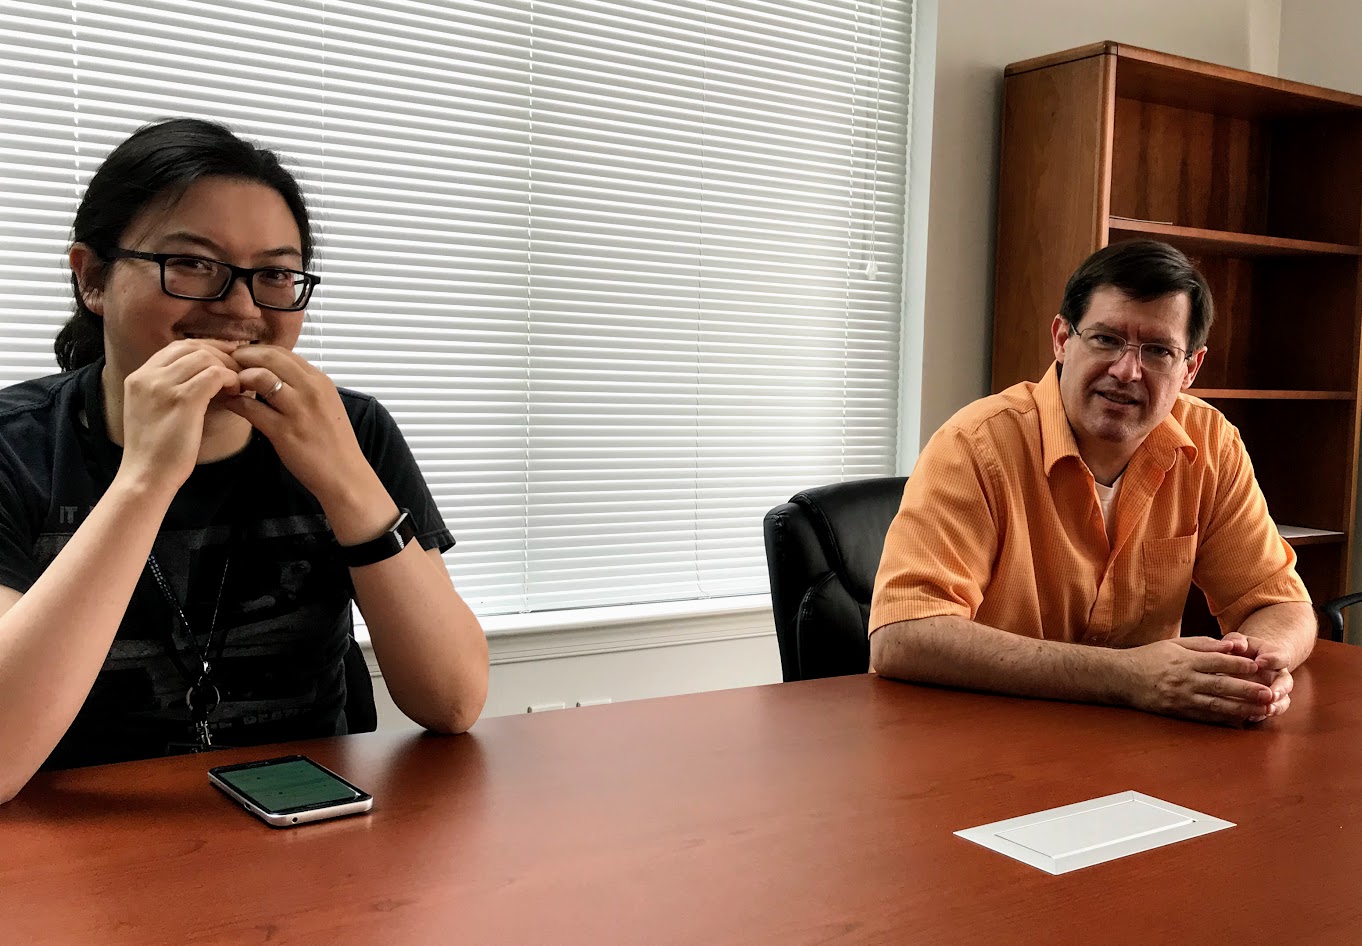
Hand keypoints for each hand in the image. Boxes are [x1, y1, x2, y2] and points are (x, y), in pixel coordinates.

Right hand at [118, 339, 242, 491]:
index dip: (205, 348)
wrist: (146, 474)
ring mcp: (163, 386)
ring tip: (236, 383)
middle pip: (191, 347)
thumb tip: (201, 373)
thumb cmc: (155, 449)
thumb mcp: (151, 409)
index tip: (224, 357)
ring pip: (204, 357)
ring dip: (227, 367)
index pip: (176, 347)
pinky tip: (235, 391)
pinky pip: (214, 374)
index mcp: (138, 377)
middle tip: (237, 367)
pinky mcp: (182, 400)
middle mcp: (147, 376)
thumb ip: (167, 388)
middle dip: (219, 353)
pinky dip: (230, 378)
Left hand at [222, 346, 388, 532]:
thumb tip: (278, 373)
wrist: (344, 474)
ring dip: (238, 377)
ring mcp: (298, 410)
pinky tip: (228, 403)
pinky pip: (251, 408)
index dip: (258, 350)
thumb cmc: (333, 441)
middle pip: (270, 357)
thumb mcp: (326, 404)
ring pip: (259, 377)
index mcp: (320, 381)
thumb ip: (305, 387)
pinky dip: (235, 402)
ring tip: (229, 384)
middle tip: (228, 363)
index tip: (243, 356)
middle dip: (244, 356)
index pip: (284, 352)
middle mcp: (311, 390)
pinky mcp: (284, 432)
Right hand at [1120, 636, 1273, 724]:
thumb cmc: (1149, 658)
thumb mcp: (1174, 644)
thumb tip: (1232, 645)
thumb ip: (1204, 645)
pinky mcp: (1178, 711)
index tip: (1258, 665)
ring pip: (1217, 704)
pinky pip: (1205, 716)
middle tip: (1270, 692)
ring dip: (1242, 708)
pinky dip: (1225, 718)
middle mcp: (1184, 680)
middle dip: (1247, 690)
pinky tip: (1241, 719)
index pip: (1217, 662)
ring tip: (1262, 709)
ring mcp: (1181, 698)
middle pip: (1221, 685)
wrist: (1121, 678)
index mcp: (1184, 660)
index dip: (1238, 664)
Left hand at [1221, 632, 1293, 721]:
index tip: (1260, 661)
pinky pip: (1268, 711)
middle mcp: (1279, 675)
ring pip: (1282, 700)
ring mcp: (1275, 690)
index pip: (1280, 657)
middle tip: (1271, 694)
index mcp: (1275, 656)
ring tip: (1267, 709)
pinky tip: (1251, 717)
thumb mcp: (1238, 640)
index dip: (1272, 660)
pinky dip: (1262, 715)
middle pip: (1286, 682)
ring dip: (1276, 706)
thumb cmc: (1240, 649)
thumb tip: (1236, 645)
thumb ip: (1236, 640)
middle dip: (1280, 689)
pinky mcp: (1266, 703)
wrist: (1243, 662)